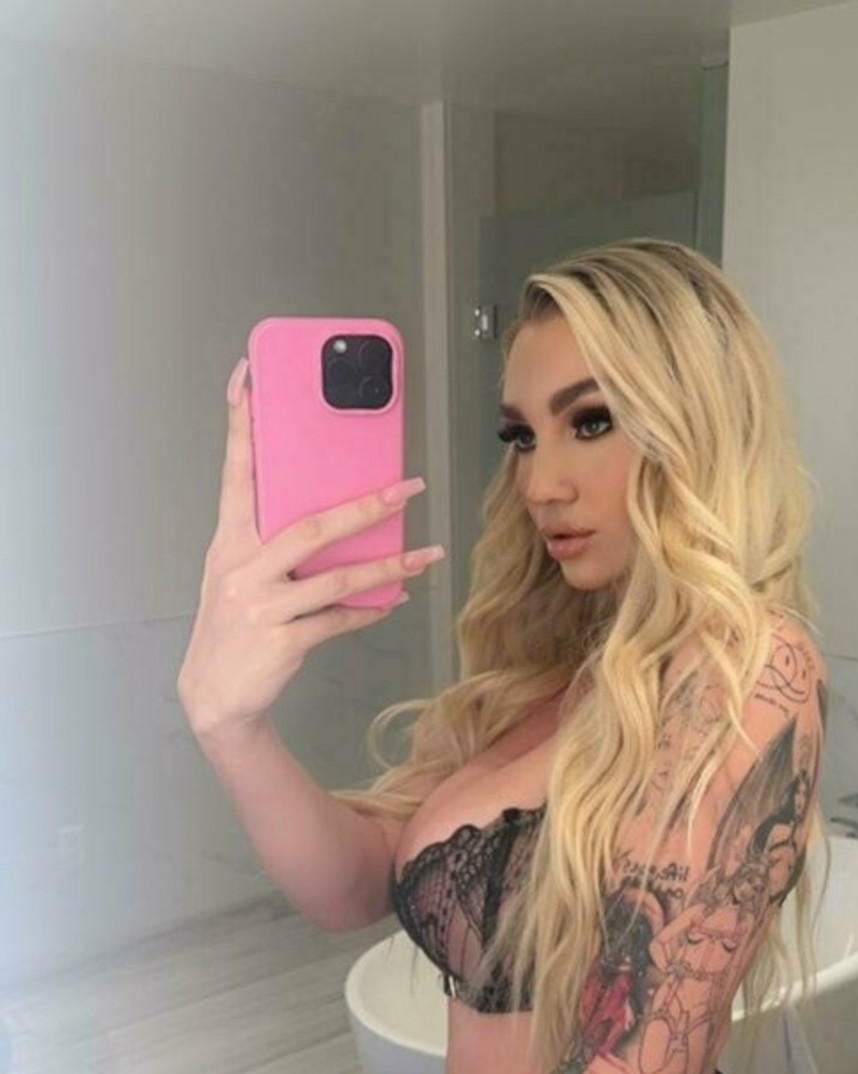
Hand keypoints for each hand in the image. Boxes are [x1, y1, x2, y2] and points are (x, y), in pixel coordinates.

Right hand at [177, 357, 441, 735]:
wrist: (215, 695)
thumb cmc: (233, 627)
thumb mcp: (241, 577)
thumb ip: (275, 545)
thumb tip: (336, 519)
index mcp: (230, 542)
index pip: (236, 472)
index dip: (241, 425)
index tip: (247, 377)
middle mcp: (243, 568)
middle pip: (312, 527)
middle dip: (366, 507)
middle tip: (408, 489)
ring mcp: (262, 605)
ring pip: (337, 578)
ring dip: (389, 567)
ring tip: (426, 555)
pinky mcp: (283, 640)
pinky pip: (339, 619)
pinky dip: (370, 610)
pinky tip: (396, 600)